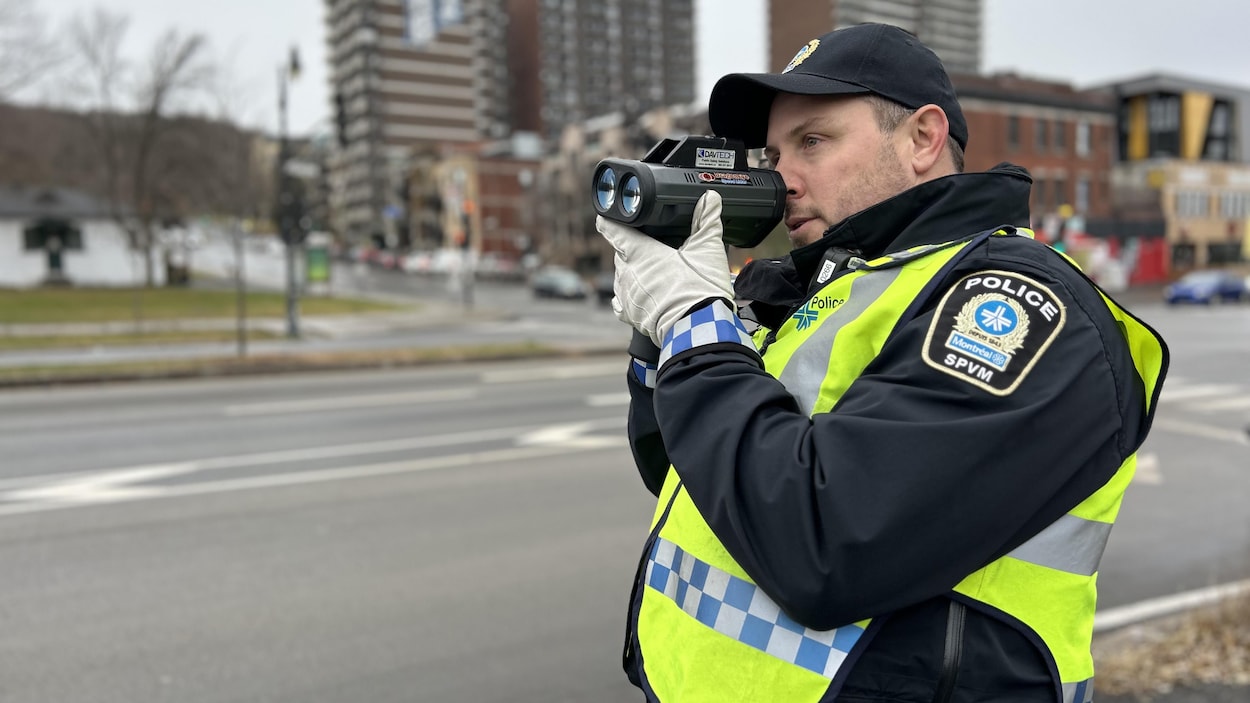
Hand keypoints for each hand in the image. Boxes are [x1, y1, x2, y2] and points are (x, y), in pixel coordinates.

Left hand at [596, 191, 734, 346]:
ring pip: (621, 276)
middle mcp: (626, 272)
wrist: (696, 329)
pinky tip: (641, 295)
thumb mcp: (707, 249)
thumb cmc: (699, 289)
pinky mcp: (629, 315)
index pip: (614, 230)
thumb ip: (707, 220)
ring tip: (655, 274)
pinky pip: (621, 302)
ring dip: (633, 273)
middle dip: (632, 250)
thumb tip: (710, 198)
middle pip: (621, 253)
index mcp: (640, 252)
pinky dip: (629, 296)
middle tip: (652, 249)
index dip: (609, 220)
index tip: (606, 216)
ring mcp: (625, 295)